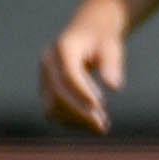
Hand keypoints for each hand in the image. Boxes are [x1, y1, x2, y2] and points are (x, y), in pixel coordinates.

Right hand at [38, 0, 130, 132]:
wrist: (86, 33)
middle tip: (103, 125)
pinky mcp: (46, 90)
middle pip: (57, 93)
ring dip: (75, 120)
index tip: (99, 106)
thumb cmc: (102, 40)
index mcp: (63, 48)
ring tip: (101, 126)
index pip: (68, 74)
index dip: (81, 92)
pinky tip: (93, 124)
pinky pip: (54, 110)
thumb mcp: (112, 46)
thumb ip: (112, 63)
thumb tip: (114, 87)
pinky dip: (72, 120)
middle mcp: (48, 63)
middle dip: (79, 112)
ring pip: (52, 106)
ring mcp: (44, 77)